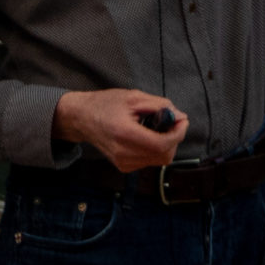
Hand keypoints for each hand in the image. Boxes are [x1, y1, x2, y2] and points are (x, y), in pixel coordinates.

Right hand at [54, 88, 188, 171]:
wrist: (82, 118)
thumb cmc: (106, 104)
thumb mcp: (134, 97)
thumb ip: (160, 106)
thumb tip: (180, 116)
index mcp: (124, 134)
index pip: (161, 144)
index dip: (178, 133)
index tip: (182, 120)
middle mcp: (123, 153)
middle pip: (164, 156)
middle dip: (174, 138)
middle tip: (171, 121)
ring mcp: (123, 163)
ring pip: (160, 160)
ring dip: (165, 144)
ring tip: (155, 127)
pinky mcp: (124, 167)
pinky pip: (150, 161)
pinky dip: (155, 149)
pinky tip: (146, 136)